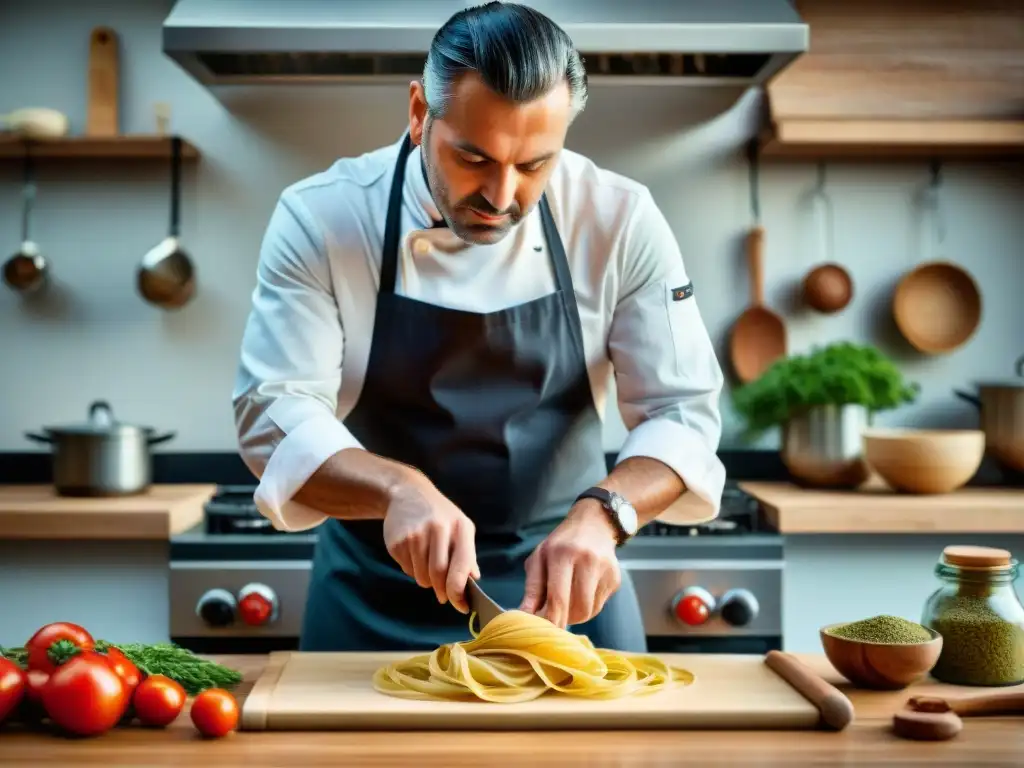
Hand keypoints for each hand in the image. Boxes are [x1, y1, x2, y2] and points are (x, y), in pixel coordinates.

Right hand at [383, 471, 479, 612]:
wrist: (407, 493)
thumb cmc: (440, 514)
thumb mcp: (461, 526)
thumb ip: (468, 554)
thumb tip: (473, 581)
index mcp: (459, 527)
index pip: (460, 567)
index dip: (459, 592)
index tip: (461, 606)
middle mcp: (437, 529)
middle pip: (439, 575)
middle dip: (442, 591)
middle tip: (443, 596)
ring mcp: (414, 535)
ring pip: (422, 576)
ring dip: (427, 581)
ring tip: (428, 566)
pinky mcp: (397, 542)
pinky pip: (407, 569)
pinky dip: (413, 570)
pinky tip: (415, 554)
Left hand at [519, 500, 620, 627]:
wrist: (594, 524)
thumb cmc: (561, 543)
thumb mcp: (540, 558)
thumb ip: (532, 588)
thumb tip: (524, 615)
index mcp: (563, 553)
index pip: (558, 596)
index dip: (551, 620)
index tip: (544, 633)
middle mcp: (587, 560)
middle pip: (577, 607)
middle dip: (564, 620)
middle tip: (554, 620)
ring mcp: (605, 570)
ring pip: (589, 610)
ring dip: (575, 615)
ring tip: (566, 602)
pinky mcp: (615, 578)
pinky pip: (599, 605)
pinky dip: (586, 607)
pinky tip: (581, 592)